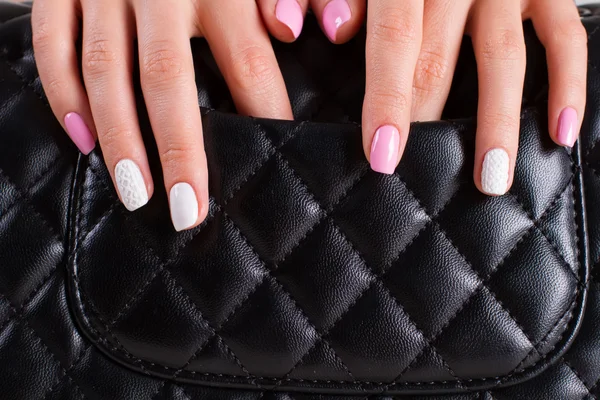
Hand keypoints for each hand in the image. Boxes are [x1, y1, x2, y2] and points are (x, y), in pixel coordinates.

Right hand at [31, 0, 293, 230]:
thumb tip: (299, 30)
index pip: (249, 61)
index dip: (264, 113)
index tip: (275, 161)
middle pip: (168, 80)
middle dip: (180, 151)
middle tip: (189, 212)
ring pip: (106, 72)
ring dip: (120, 138)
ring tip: (137, 195)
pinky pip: (55, 44)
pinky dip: (64, 94)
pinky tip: (82, 142)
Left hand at [300, 0, 585, 194]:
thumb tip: (337, 31)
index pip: (394, 39)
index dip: (386, 100)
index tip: (382, 155)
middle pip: (440, 60)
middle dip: (431, 126)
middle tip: (425, 183)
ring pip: (502, 61)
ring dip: (497, 125)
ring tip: (491, 180)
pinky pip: (564, 37)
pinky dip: (566, 84)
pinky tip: (559, 132)